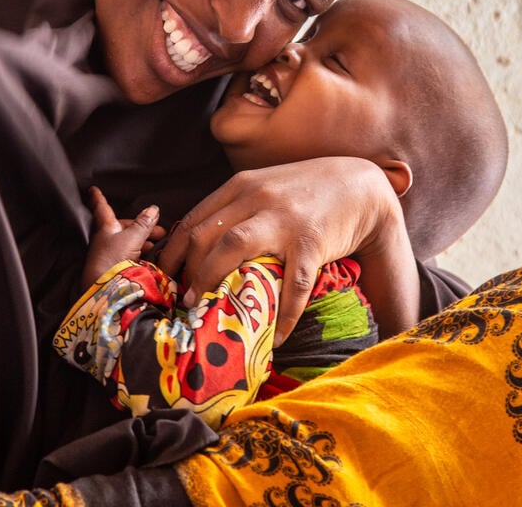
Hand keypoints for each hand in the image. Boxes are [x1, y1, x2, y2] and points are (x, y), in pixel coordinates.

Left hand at [82, 186, 163, 289]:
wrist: (105, 290)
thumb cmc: (112, 260)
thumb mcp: (133, 238)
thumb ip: (144, 224)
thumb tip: (152, 209)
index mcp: (106, 227)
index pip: (102, 208)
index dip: (99, 198)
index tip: (93, 189)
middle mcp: (105, 239)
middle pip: (122, 226)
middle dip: (140, 226)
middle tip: (158, 230)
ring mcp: (108, 254)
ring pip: (126, 242)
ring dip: (142, 241)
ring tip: (156, 245)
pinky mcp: (113, 268)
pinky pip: (128, 256)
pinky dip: (139, 254)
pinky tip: (148, 258)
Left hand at [158, 157, 420, 343]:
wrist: (358, 185)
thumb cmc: (305, 191)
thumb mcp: (264, 187)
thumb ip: (235, 208)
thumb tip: (199, 243)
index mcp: (240, 187)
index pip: (193, 220)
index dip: (172, 253)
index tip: (163, 277)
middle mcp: (256, 199)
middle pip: (204, 236)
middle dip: (186, 271)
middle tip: (181, 298)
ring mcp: (283, 221)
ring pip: (232, 248)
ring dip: (211, 280)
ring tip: (204, 308)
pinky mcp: (310, 243)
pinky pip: (292, 285)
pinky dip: (283, 314)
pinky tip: (278, 335)